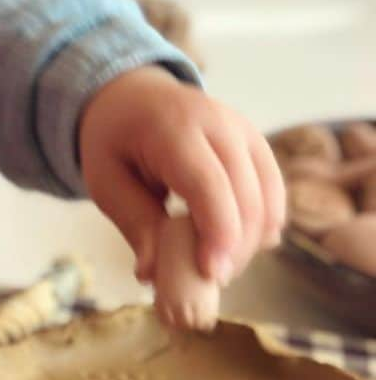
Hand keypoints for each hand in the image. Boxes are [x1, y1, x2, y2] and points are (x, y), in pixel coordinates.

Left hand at [79, 66, 285, 284]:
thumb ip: (134, 224)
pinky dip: (262, 225)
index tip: (212, 275)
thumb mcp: (106, 182)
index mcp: (173, 127)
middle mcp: (219, 123)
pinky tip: (238, 247)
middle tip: (205, 281)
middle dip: (233, 248)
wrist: (133, 98)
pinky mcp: (258, 144)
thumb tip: (153, 275)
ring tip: (214, 264)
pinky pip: (273, 192)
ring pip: (267, 198)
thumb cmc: (115, 142)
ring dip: (249, 242)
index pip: (209, 184)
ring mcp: (245, 130)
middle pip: (246, 196)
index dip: (217, 233)